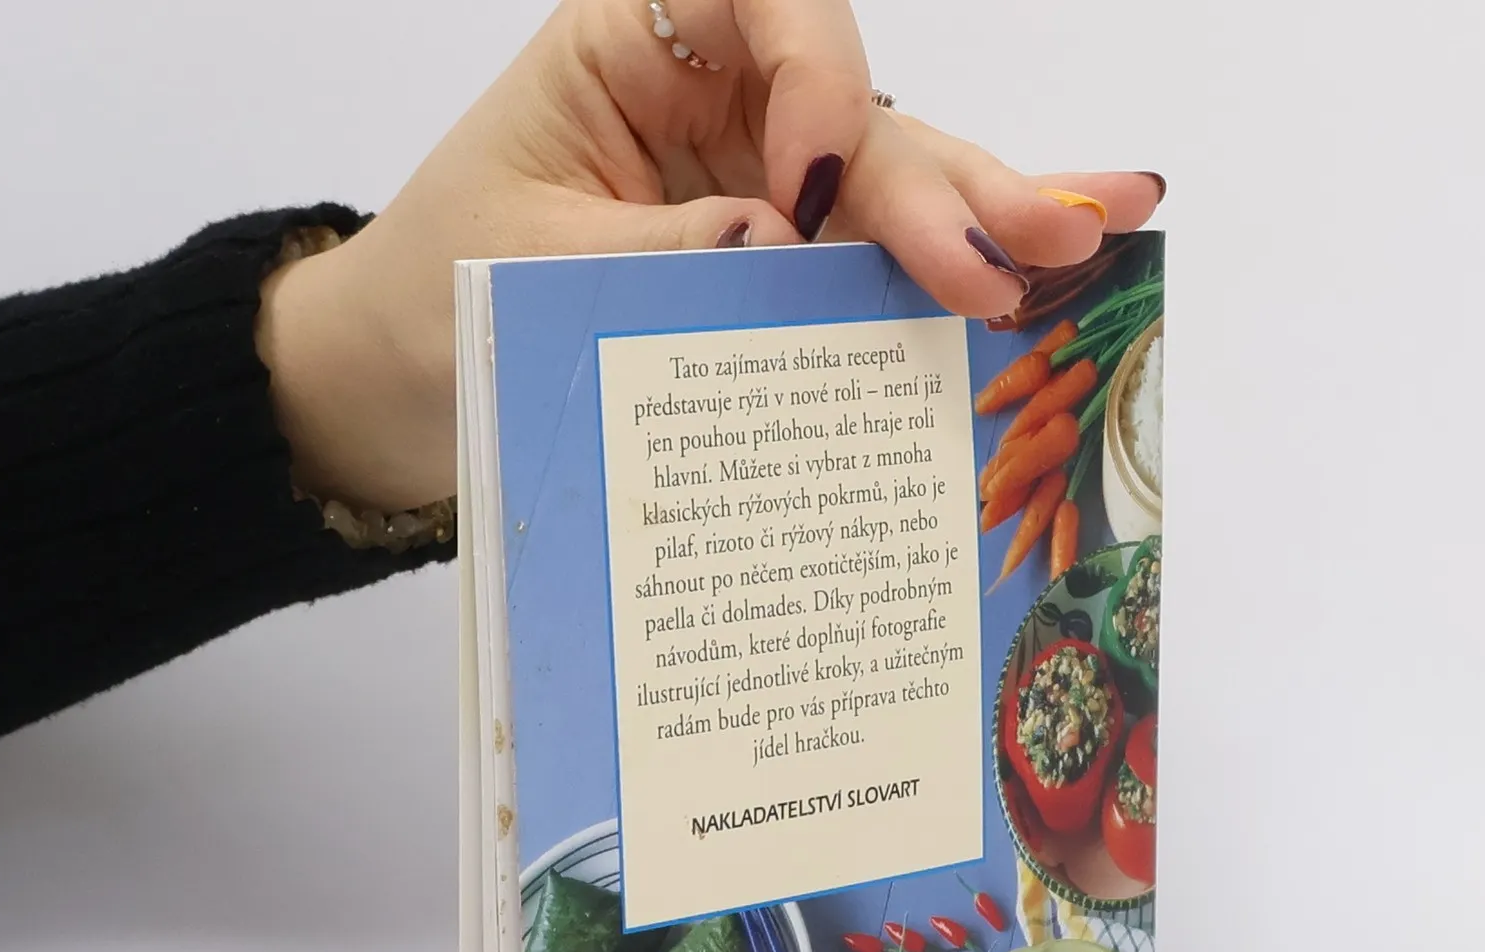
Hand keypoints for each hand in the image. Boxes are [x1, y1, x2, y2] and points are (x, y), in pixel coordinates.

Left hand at [258, 0, 1162, 510]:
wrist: (398, 381)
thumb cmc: (433, 300)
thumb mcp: (529, 269)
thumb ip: (660, 253)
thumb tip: (784, 239)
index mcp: (632, 47)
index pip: (759, 2)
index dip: (814, 80)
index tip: (811, 191)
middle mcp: (716, 100)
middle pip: (859, 113)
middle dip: (946, 183)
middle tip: (1036, 243)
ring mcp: (760, 185)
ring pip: (890, 188)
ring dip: (987, 225)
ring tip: (1086, 247)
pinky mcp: (779, 266)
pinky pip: (866, 266)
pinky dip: (944, 283)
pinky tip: (1044, 272)